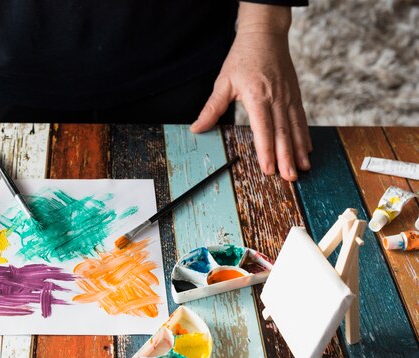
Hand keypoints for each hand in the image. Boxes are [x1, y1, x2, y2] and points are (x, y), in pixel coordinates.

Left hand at [191, 4, 310, 181]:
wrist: (265, 35)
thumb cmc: (242, 58)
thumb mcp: (223, 82)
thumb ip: (212, 108)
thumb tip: (196, 128)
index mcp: (257, 96)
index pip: (263, 129)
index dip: (266, 150)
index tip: (269, 169)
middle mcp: (276, 98)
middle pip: (282, 132)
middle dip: (287, 157)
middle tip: (289, 177)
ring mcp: (288, 97)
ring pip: (295, 128)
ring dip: (299, 150)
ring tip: (302, 169)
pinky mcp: (294, 95)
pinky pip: (301, 119)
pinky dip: (304, 136)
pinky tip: (306, 150)